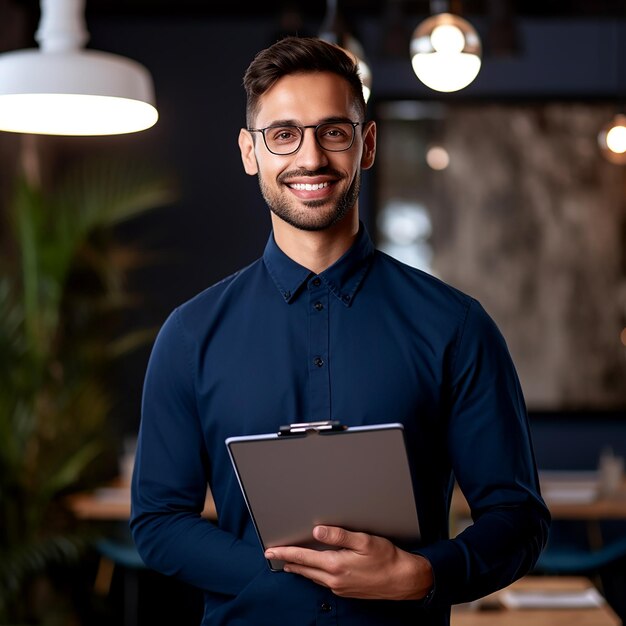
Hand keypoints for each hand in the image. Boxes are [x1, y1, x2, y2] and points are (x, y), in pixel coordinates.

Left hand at [265, 525, 432, 599]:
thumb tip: (317, 531)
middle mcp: (334, 579)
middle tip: (274, 555)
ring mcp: (340, 587)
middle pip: (304, 569)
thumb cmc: (387, 558)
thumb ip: (338, 535)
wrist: (403, 580)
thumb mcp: (363, 540)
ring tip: (289, 562)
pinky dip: (313, 574)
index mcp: (336, 564)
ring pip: (313, 577)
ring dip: (300, 568)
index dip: (286, 552)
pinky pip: (323, 582)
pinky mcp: (346, 591)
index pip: (303, 557)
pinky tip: (313, 570)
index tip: (271, 550)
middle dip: (288, 560)